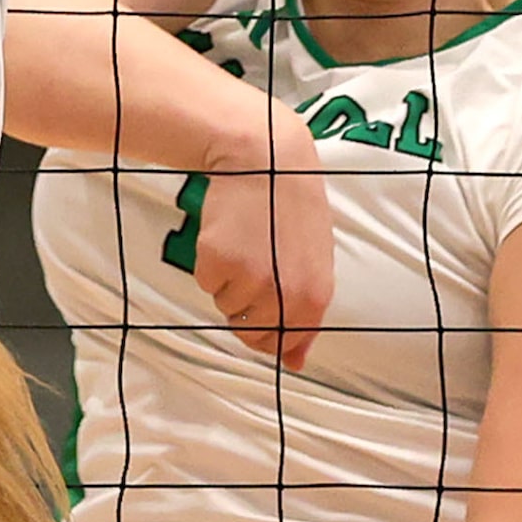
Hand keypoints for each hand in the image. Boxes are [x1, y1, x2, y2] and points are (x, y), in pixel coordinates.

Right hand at [191, 102, 336, 368]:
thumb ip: (306, 311)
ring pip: (226, 305)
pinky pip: (207, 282)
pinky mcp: (216, 262)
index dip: (269, 336)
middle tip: (250, 270)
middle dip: (244, 310)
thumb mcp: (315, 260)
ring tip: (244, 243)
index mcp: (314, 296)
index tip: (260, 317)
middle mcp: (284, 295)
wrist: (265, 158)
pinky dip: (211, 264)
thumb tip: (294, 363)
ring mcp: (249, 279)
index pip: (286, 343)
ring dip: (229, 282)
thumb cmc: (293, 206)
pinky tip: (227, 235)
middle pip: (249, 332)